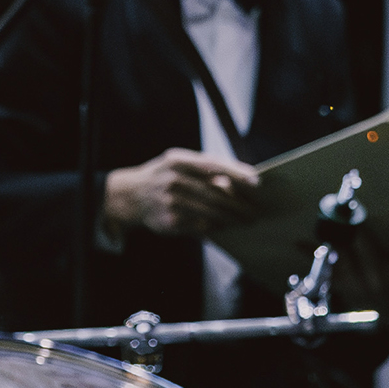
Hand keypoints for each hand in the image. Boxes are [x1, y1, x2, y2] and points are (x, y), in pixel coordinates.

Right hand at [104, 149, 257, 236]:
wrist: (131, 196)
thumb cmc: (165, 175)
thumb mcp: (179, 162)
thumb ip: (206, 167)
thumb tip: (241, 177)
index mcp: (178, 160)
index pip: (214, 166)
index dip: (237, 174)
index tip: (257, 182)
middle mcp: (173, 180)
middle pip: (215, 193)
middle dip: (239, 204)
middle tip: (255, 210)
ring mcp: (170, 202)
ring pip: (211, 212)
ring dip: (232, 218)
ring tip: (245, 220)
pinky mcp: (170, 222)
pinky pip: (200, 226)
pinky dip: (216, 227)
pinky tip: (225, 226)